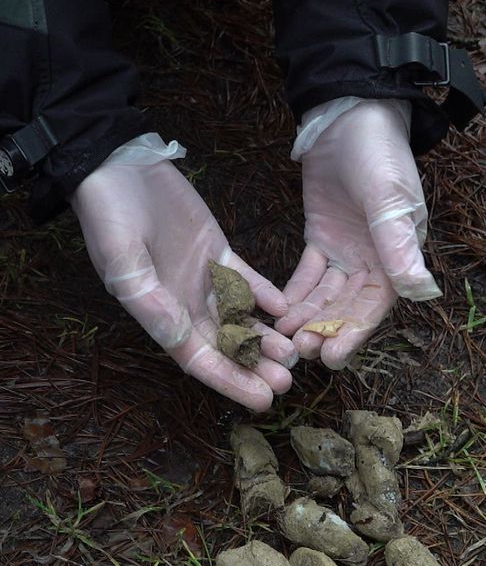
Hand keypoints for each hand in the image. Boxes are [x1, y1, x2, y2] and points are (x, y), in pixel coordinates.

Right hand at [71, 160, 296, 411]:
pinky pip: (246, 279)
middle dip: (255, 364)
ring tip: (293, 350)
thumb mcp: (123, 260)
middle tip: (287, 379)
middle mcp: (183, 301)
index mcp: (158, 312)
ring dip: (266, 334)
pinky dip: (264, 293)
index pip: (199, 358)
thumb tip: (180, 339)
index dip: (230, 381)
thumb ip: (151, 301)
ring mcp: (203, 277)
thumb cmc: (111, 214)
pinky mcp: (218, 251)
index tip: (263, 401)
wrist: (119, 165)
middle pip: (225, 343)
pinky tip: (284, 306)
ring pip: (241, 316)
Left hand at [275, 100, 441, 368]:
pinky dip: (294, 292)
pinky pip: (307, 273)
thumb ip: (400, 246)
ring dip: (306, 316)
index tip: (332, 357)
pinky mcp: (320, 239)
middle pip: (347, 306)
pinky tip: (278, 310)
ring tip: (283, 335)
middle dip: (325, 329)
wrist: (348, 118)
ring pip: (325, 295)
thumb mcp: (390, 199)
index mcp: (398, 255)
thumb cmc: (379, 155)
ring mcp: (345, 251)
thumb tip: (422, 292)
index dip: (355, 332)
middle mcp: (374, 260)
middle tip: (299, 350)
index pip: (376, 304)